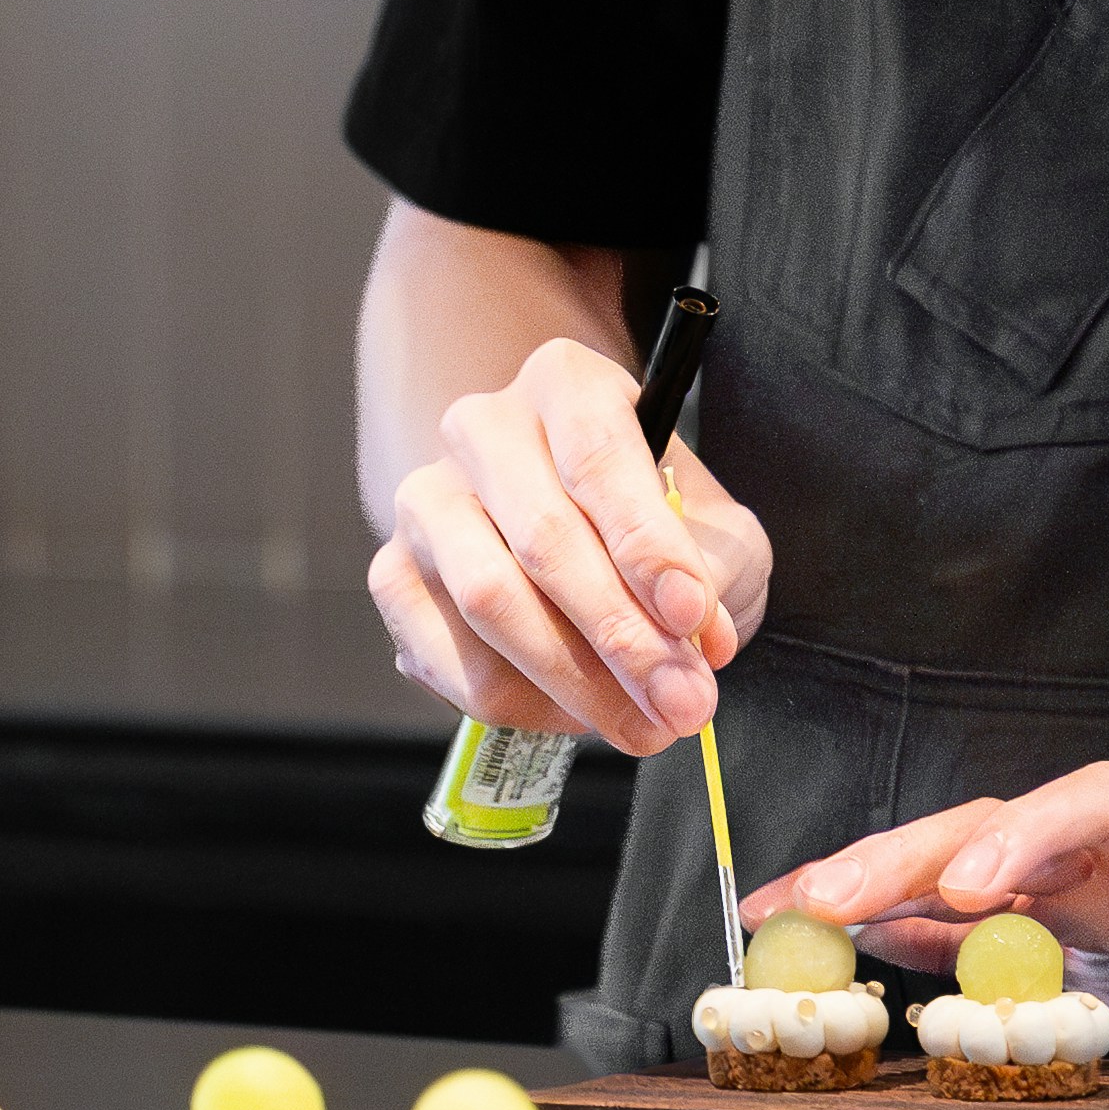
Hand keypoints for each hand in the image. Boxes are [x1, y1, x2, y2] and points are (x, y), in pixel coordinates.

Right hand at [369, 337, 772, 759]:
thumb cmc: (652, 522)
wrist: (573, 525)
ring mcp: (426, 502)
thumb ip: (714, 572)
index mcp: (565, 383)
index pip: (598, 458)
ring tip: (646, 726)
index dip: (647, 544)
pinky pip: (451, 658)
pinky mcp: (393, 575)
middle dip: (621, 634)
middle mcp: (481, 429)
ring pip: (489, 600)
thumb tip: (694, 638)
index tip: (694, 616)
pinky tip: (580, 714)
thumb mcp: (715, 526)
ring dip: (575, 680)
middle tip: (682, 701)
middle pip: (542, 537)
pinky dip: (523, 702)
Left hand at [753, 760, 1108, 1083]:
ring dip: (1032, 831)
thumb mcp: (1059, 983)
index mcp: (1050, 884)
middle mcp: (1105, 859)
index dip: (853, 877)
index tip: (768, 913)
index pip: (938, 856)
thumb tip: (870, 931)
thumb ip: (973, 952)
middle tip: (835, 894)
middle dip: (911, 847)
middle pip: (1001, 814)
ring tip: (974, 886)